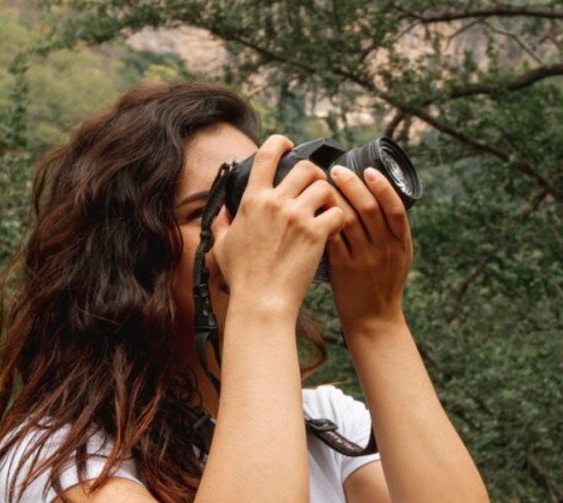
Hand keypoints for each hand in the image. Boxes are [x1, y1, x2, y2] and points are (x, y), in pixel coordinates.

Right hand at [212, 135, 345, 319]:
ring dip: (329, 195)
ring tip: (327, 208)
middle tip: (317, 186)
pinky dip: (340, 218)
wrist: (262, 300)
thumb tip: (222, 213)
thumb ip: (222, 224)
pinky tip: (335, 228)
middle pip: (305, 167)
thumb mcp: (223, 246)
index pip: (266, 155)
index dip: (280, 142)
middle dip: (315, 173)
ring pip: (325, 187)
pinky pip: (338, 212)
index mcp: (252, 200)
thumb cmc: (243, 277)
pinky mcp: (316, 233)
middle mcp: (275, 202)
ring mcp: (297, 216)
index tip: (288, 144)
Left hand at [326, 165, 413, 334]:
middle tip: (336, 170)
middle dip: (351, 185)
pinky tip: (313, 210)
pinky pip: (332, 239)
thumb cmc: (383, 283)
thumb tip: (378, 196)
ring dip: (332, 199)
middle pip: (369, 209)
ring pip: (347, 221)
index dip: (382, 186)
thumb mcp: (398, 256)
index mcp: (401, 243)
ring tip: (320, 185)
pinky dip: (322, 222)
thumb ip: (390, 231)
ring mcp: (365, 260)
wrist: (374, 319)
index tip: (367, 170)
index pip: (394, 208)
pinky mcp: (345, 270)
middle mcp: (385, 249)